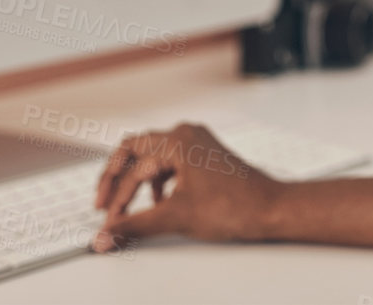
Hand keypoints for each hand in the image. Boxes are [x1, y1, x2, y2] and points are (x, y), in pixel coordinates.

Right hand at [91, 122, 284, 251]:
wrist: (270, 208)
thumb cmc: (234, 206)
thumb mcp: (175, 217)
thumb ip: (134, 227)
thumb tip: (104, 237)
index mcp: (178, 140)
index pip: (132, 167)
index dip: (116, 198)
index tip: (109, 222)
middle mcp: (187, 134)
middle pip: (135, 151)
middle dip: (117, 180)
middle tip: (102, 204)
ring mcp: (198, 143)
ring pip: (153, 157)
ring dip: (137, 182)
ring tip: (128, 208)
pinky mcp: (205, 156)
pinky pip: (170, 163)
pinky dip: (157, 182)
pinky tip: (158, 202)